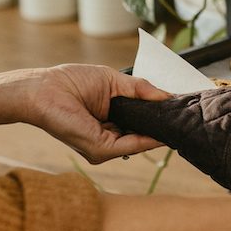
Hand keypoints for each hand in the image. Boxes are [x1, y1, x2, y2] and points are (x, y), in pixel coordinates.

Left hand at [29, 64, 170, 162]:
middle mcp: (109, 137)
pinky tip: (163, 129)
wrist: (45, 90)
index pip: (141, 124)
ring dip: (160, 132)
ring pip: (142, 142)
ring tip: (177, 119)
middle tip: (185, 115)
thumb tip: (167, 96)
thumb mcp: (114, 82)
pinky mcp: (101, 149)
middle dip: (163, 125)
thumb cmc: (71, 82)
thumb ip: (141, 90)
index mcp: (111, 122)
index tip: (179, 109)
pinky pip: (133, 145)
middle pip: (144, 135)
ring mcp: (105, 146)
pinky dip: (150, 138)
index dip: (159, 117)